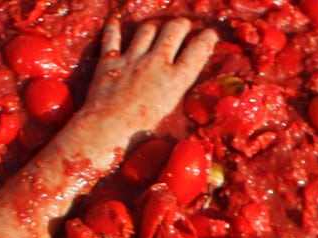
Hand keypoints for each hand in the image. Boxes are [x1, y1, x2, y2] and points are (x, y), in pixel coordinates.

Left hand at [79, 18, 217, 146]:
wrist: (106, 132)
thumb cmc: (141, 136)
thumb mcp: (170, 118)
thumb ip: (178, 96)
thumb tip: (185, 86)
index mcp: (175, 81)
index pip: (199, 49)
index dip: (208, 38)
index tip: (210, 34)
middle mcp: (156, 63)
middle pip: (174, 29)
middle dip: (182, 25)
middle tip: (183, 27)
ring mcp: (132, 59)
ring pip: (148, 28)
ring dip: (155, 26)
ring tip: (157, 29)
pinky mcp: (110, 61)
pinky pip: (112, 36)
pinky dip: (114, 27)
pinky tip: (116, 22)